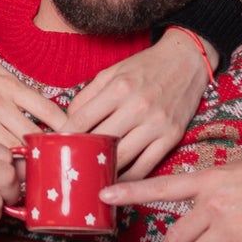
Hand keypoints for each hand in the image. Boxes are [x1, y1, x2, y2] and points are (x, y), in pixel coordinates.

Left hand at [64, 29, 215, 177]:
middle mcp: (138, 106)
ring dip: (104, 170)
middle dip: (82, 155)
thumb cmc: (145, 66)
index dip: (65, 136)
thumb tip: (69, 121)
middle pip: (101, 141)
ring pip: (123, 157)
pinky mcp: (172, 136)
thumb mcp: (112, 71)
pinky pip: (146, 166)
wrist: (186, 61)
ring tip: (90, 178)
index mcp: (119, 88)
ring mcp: (157, 123)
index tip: (56, 146)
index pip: (82, 119)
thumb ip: (88, 95)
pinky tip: (116, 180)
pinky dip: (129, 177)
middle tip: (69, 166)